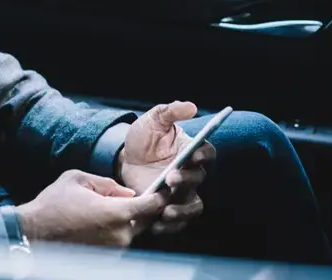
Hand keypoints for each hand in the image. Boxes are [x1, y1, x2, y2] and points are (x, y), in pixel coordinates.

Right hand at [16, 170, 167, 246]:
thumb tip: (127, 192)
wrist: (34, 233)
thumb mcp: (78, 179)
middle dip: (140, 207)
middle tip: (129, 197)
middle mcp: (120, 235)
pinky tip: (95, 222)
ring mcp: (114, 250)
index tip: (164, 189)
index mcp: (116, 213)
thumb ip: (107, 183)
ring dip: (124, 220)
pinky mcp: (107, 258)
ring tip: (101, 210)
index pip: (151, 205)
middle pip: (144, 219)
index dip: (160, 196)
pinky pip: (118, 241)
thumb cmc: (53, 204)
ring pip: (131, 231)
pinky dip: (114, 231)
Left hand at [117, 101, 215, 234]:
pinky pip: (176, 221)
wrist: (125, 158)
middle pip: (198, 180)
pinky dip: (169, 226)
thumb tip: (191, 106)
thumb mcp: (153, 120)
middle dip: (186, 180)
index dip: (204, 155)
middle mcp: (191, 173)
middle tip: (170, 178)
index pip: (207, 153)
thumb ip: (170, 112)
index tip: (195, 155)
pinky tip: (156, 224)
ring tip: (167, 211)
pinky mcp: (168, 207)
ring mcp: (181, 193)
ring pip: (193, 206)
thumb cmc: (144, 138)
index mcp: (191, 151)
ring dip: (182, 211)